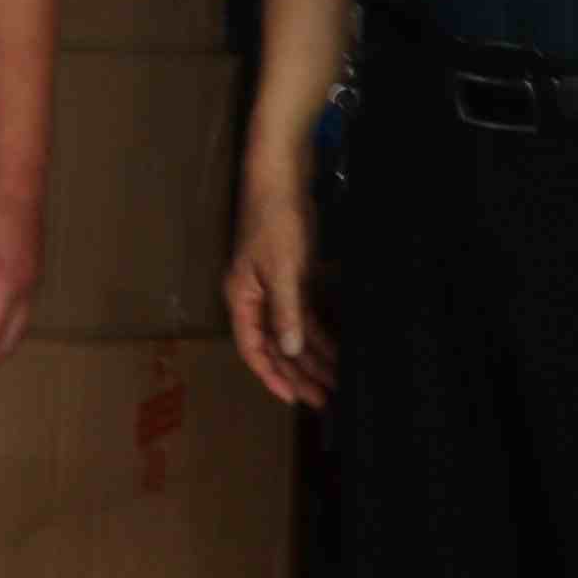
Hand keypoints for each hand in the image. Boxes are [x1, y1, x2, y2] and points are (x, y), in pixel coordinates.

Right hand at [224, 169, 328, 410]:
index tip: (293, 398)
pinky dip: (318, 333)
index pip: (253, 347)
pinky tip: (334, 350)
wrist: (284, 179)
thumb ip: (286, 312)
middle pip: (275, 345)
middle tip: (322, 398)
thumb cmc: (275, 222)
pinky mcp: (293, 278)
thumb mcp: (282, 269)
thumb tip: (290, 350)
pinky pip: (304, 314)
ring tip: (333, 382)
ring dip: (311, 356)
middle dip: (297, 372)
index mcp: (242, 297)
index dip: (271, 375)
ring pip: (292, 332)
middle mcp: (255, 298)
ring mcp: (274, 288)